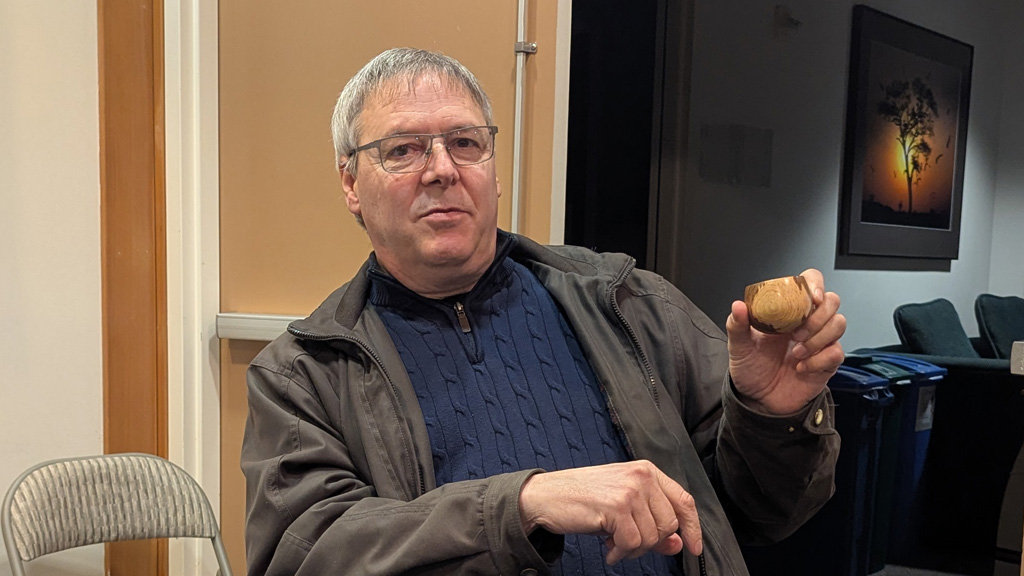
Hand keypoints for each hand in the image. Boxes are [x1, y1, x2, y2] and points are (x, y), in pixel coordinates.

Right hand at [518, 460, 701, 564]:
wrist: (546, 496)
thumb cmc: (583, 499)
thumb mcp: (623, 507)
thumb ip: (652, 522)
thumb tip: (678, 543)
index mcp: (646, 471)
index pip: (683, 500)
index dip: (693, 527)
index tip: (694, 548)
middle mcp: (641, 476)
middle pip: (669, 524)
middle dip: (651, 543)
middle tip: (627, 544)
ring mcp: (629, 490)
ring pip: (652, 536)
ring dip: (633, 549)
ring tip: (614, 544)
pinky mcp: (616, 506)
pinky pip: (633, 543)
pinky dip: (620, 553)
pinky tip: (608, 548)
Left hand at [726, 268, 845, 414]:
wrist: (759, 400)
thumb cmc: (751, 368)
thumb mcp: (738, 346)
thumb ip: (737, 325)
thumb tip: (738, 305)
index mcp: (787, 311)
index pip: (810, 282)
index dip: (815, 284)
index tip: (811, 298)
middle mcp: (807, 322)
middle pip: (832, 301)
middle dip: (817, 316)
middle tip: (796, 333)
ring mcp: (820, 341)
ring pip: (839, 323)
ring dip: (818, 338)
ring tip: (796, 353)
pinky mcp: (827, 361)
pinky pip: (837, 352)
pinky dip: (818, 359)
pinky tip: (801, 367)